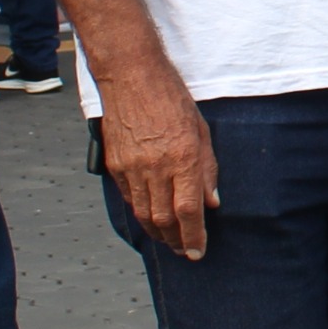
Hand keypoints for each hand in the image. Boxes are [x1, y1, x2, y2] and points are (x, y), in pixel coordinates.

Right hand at [97, 67, 218, 258]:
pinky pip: (129, 197)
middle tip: (183, 250)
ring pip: (143, 214)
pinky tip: (150, 216)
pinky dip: (141, 212)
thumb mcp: (201, 131)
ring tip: (168, 239)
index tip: (197, 252)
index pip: (188, 211)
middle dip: (175, 241)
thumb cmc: (171, 98)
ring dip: (157, 232)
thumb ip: (207, 170)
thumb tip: (212, 202)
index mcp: (182, 158)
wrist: (132, 76)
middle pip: (163, 219)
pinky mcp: (116, 164)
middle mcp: (156, 167)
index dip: (193, 237)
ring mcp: (132, 167)